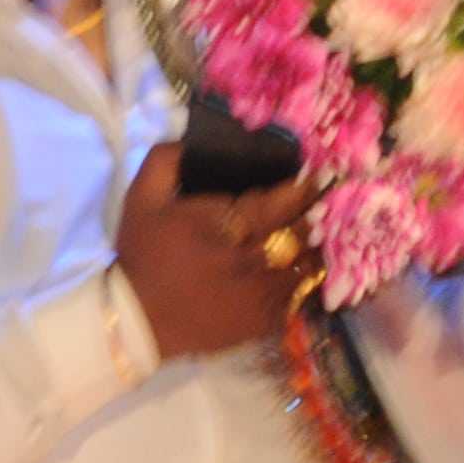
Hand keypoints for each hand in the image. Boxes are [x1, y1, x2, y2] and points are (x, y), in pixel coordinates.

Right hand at [114, 141, 317, 358]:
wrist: (138, 321)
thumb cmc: (143, 256)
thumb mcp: (141, 199)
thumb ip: (165, 161)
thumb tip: (190, 140)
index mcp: (227, 226)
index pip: (281, 202)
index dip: (303, 188)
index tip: (316, 175)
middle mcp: (253, 260)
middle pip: (302, 231)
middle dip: (315, 213)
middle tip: (325, 200)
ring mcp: (263, 295)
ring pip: (308, 264)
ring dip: (314, 246)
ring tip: (318, 232)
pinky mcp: (265, 322)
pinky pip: (300, 295)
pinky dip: (304, 279)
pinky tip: (301, 266)